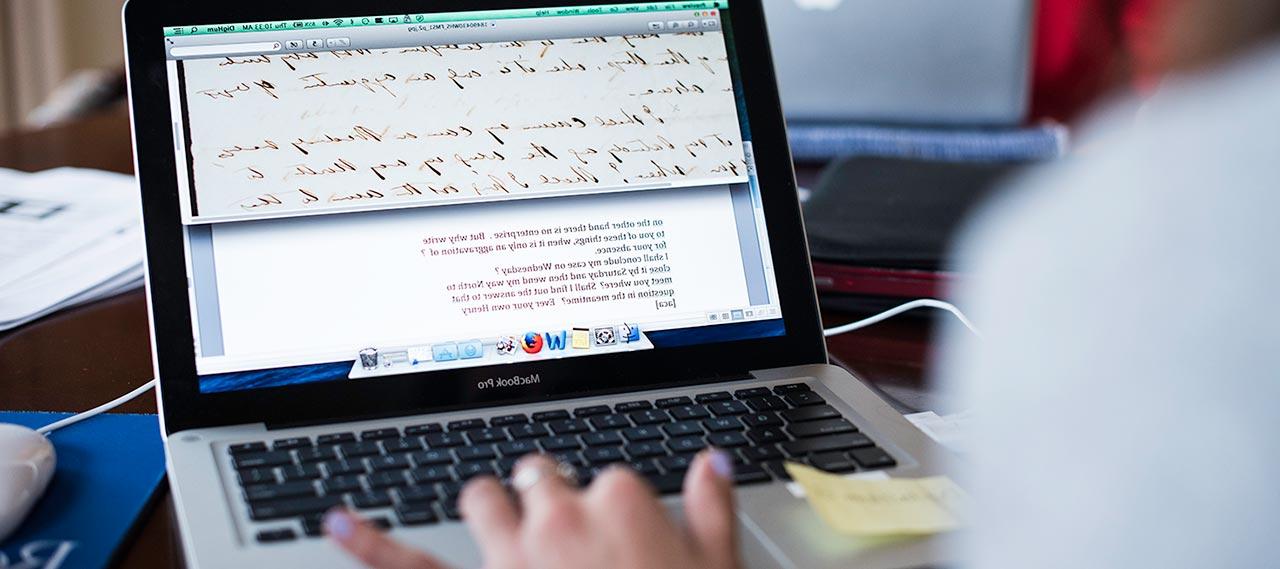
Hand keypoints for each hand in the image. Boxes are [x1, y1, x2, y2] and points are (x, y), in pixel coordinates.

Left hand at [324, 449, 739, 568]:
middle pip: (539, 476)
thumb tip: (710, 464)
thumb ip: (713, 511)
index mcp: (621, 500)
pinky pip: (410, 565)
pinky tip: (338, 522)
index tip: (626, 539)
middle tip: (565, 537)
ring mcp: (509, 554)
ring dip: (491, 508)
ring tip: (505, 530)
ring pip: (482, 498)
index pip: (609, 477)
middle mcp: (558, 516)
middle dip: (546, 495)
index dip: (615, 509)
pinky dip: (369, 543)